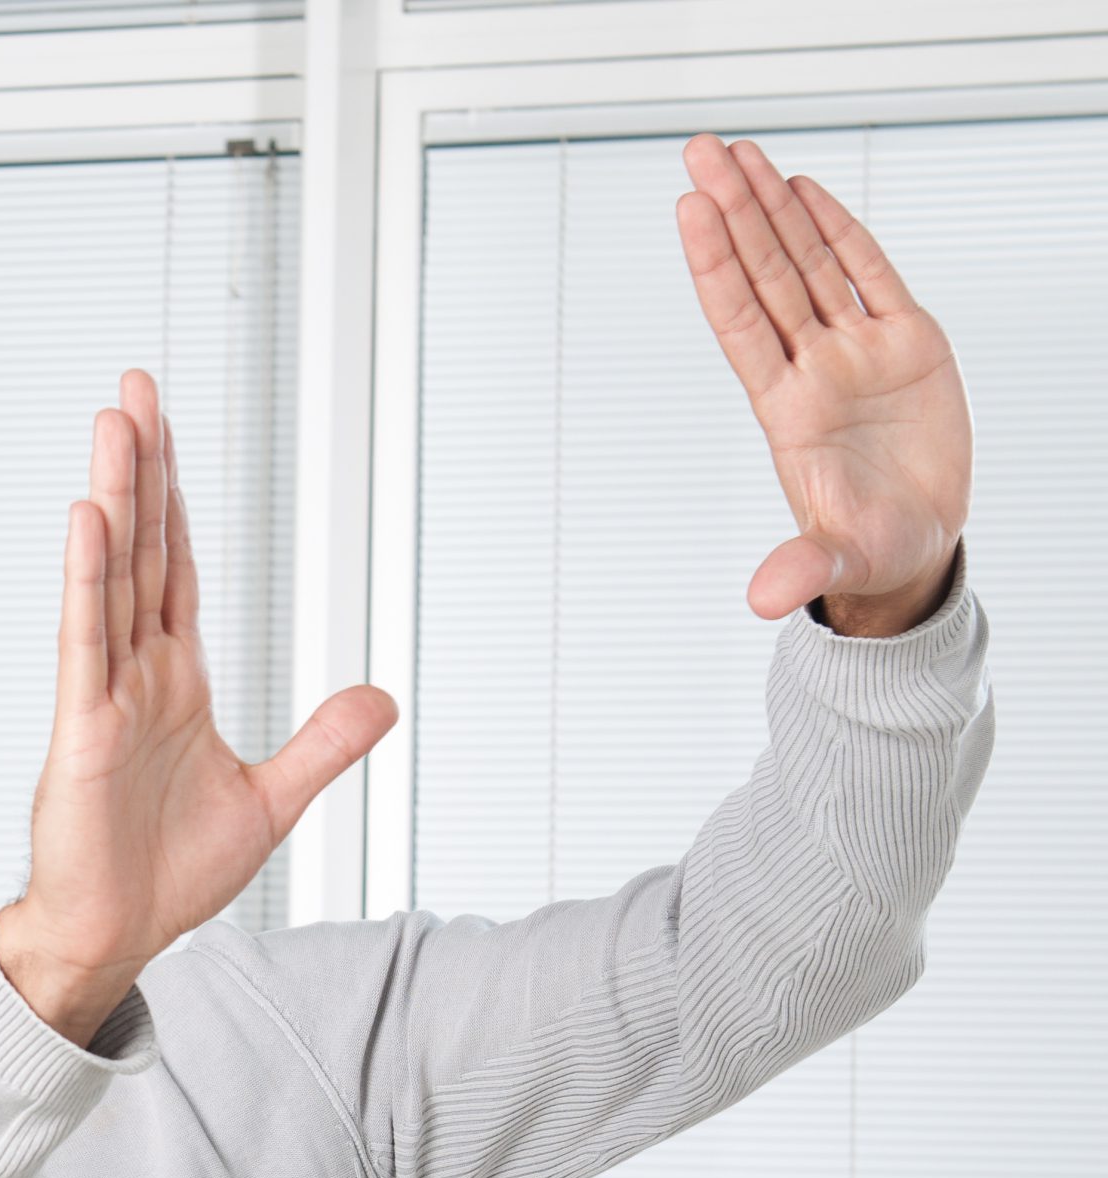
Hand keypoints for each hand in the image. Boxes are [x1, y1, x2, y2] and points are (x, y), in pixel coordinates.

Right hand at [0, 371, 397, 1042]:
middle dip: (141, 467)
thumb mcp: (271, 802)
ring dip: (113, 497)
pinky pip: (84, 642)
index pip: (175, 567)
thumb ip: (323, 745)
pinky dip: (87, 580)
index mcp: (175, 681)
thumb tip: (384, 695)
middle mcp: (134, 673)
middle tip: (134, 387)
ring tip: (113, 422)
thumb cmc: (169, 876)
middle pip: (142, 549)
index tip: (161, 429)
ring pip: (112, 576)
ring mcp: (103, 695)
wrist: (118, 938)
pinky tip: (86, 520)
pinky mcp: (83, 731)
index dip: (173, 496)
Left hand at [678, 135, 969, 633]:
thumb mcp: (836, 561)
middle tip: (700, 151)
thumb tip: (763, 599)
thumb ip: (800, 567)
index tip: (690, 211)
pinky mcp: (907, 344)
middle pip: (765, 274)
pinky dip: (838, 231)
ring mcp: (855, 351)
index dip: (716, 265)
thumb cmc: (867, 552)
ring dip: (772, 208)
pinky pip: (868, 274)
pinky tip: (803, 192)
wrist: (914, 548)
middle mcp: (811, 368)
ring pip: (807, 262)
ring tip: (739, 153)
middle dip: (734, 212)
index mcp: (785, 410)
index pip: (740, 321)